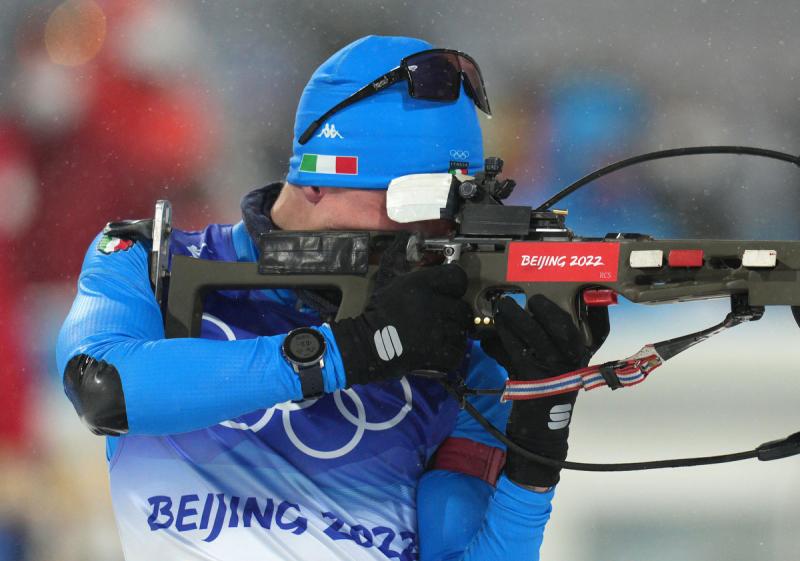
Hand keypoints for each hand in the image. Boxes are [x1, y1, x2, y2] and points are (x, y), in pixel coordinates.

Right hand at [332, 264, 472, 386]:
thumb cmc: (378, 315)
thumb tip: (439, 281)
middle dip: (456, 316)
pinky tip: (441, 353)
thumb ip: (421, 282)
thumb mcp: (396, 286)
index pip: (457, 277)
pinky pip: (456, 352)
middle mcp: (432, 302)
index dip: (456, 288)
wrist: (365, 344)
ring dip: (454, 337)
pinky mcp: (436, 350)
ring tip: (441, 339)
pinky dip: (451, 355)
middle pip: (463, 308)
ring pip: (461, 332)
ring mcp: (436, 328)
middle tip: (445, 322)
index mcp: (421, 283)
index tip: (450, 295)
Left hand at [481, 295, 609, 486]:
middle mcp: (572, 362)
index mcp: (583, 356)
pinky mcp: (530, 378)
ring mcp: (552, 371)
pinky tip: (496, 325)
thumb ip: (556, 339)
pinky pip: (516, 350)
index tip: (586, 292)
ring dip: (517, 318)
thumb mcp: (559, 363)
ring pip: (536, 336)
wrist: (541, 427)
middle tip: (533, 299)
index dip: (597, 311)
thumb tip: (543, 310)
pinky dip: (504, 335)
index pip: (600, 330)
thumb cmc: (549, 386)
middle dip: (546, 310)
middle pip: (564, 329)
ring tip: (504, 305)